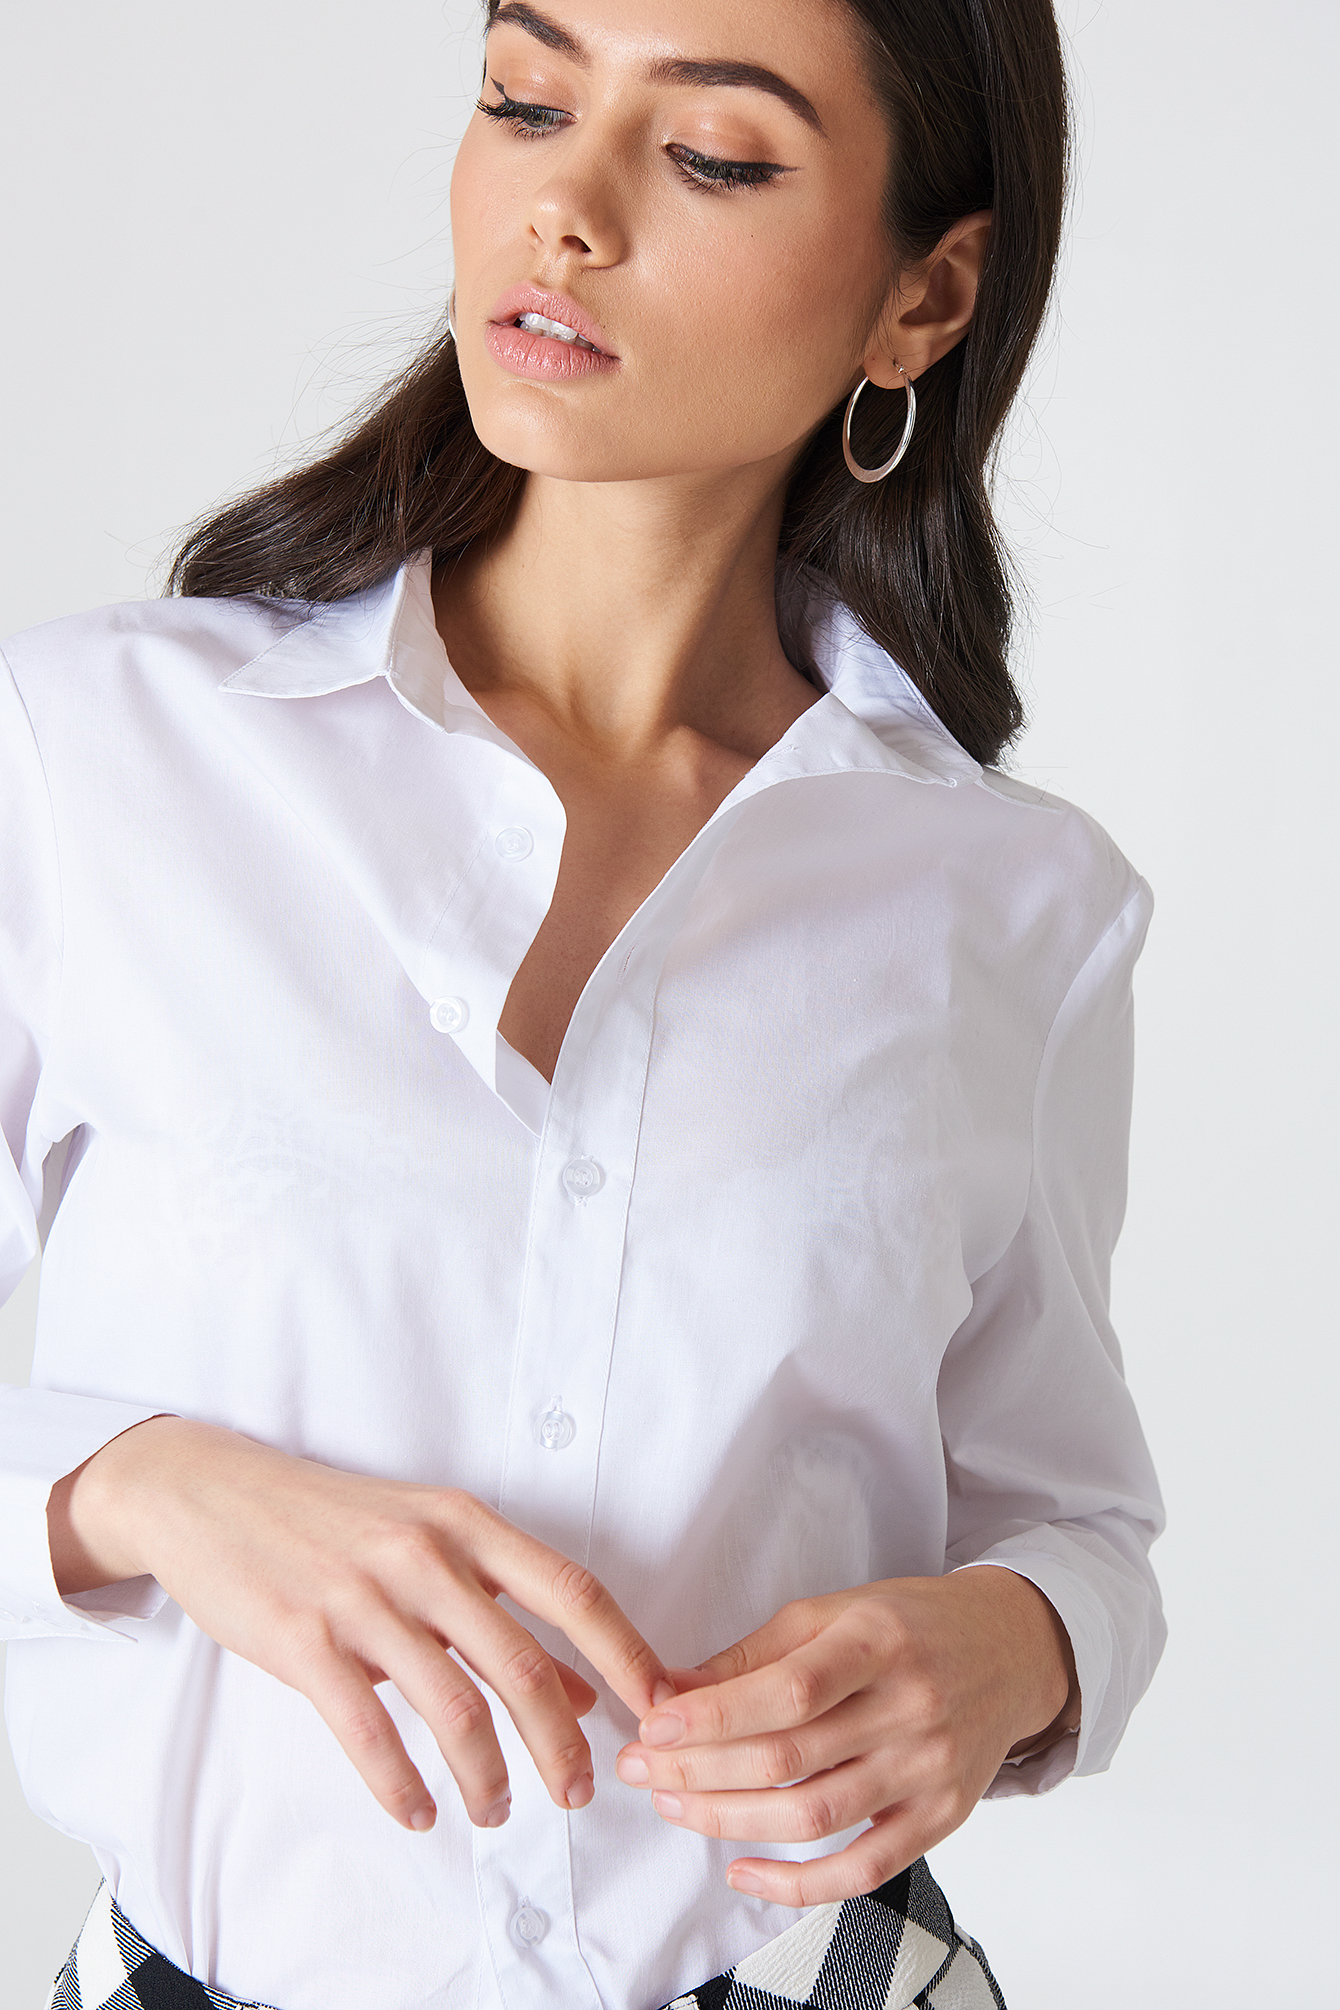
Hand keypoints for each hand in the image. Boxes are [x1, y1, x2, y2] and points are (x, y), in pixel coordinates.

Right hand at [49, 1417, 671, 1833]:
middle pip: (524, 1663)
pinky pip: (369, 1731)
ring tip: (496, 1811)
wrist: (209, 1493)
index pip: (572, 1592)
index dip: (627, 1654)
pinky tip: (418, 1812)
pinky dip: (402, 1785)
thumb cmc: (327, 1520)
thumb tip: (580, 1690)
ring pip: (455, 1707)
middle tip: (577, 1792)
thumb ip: (498, 1610)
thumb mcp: (424, 1541)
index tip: (660, 1710)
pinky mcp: (305, 1640)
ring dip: (487, 1775)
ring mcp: (364, 1596)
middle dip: (562, 1743)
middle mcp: (425, 1554)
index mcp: (464, 1523)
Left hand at [615, 1568, 1077, 1905]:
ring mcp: (928, 1770)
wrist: (1010, 1650)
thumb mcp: (833, 1611)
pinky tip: (743, 1872)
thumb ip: (754, 1654)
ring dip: (729, 1820)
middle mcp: (908, 1708)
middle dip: (699, 1769)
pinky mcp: (940, 1819)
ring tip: (673, 1805)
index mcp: (877, 1642)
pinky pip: (864, 1870)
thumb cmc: (910, 1624)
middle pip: (789, 1759)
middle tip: (640, 1766)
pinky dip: (798, 1884)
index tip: (652, 1723)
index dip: (714, 1716)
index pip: (788, 1691)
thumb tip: (673, 1691)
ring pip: (814, 1818)